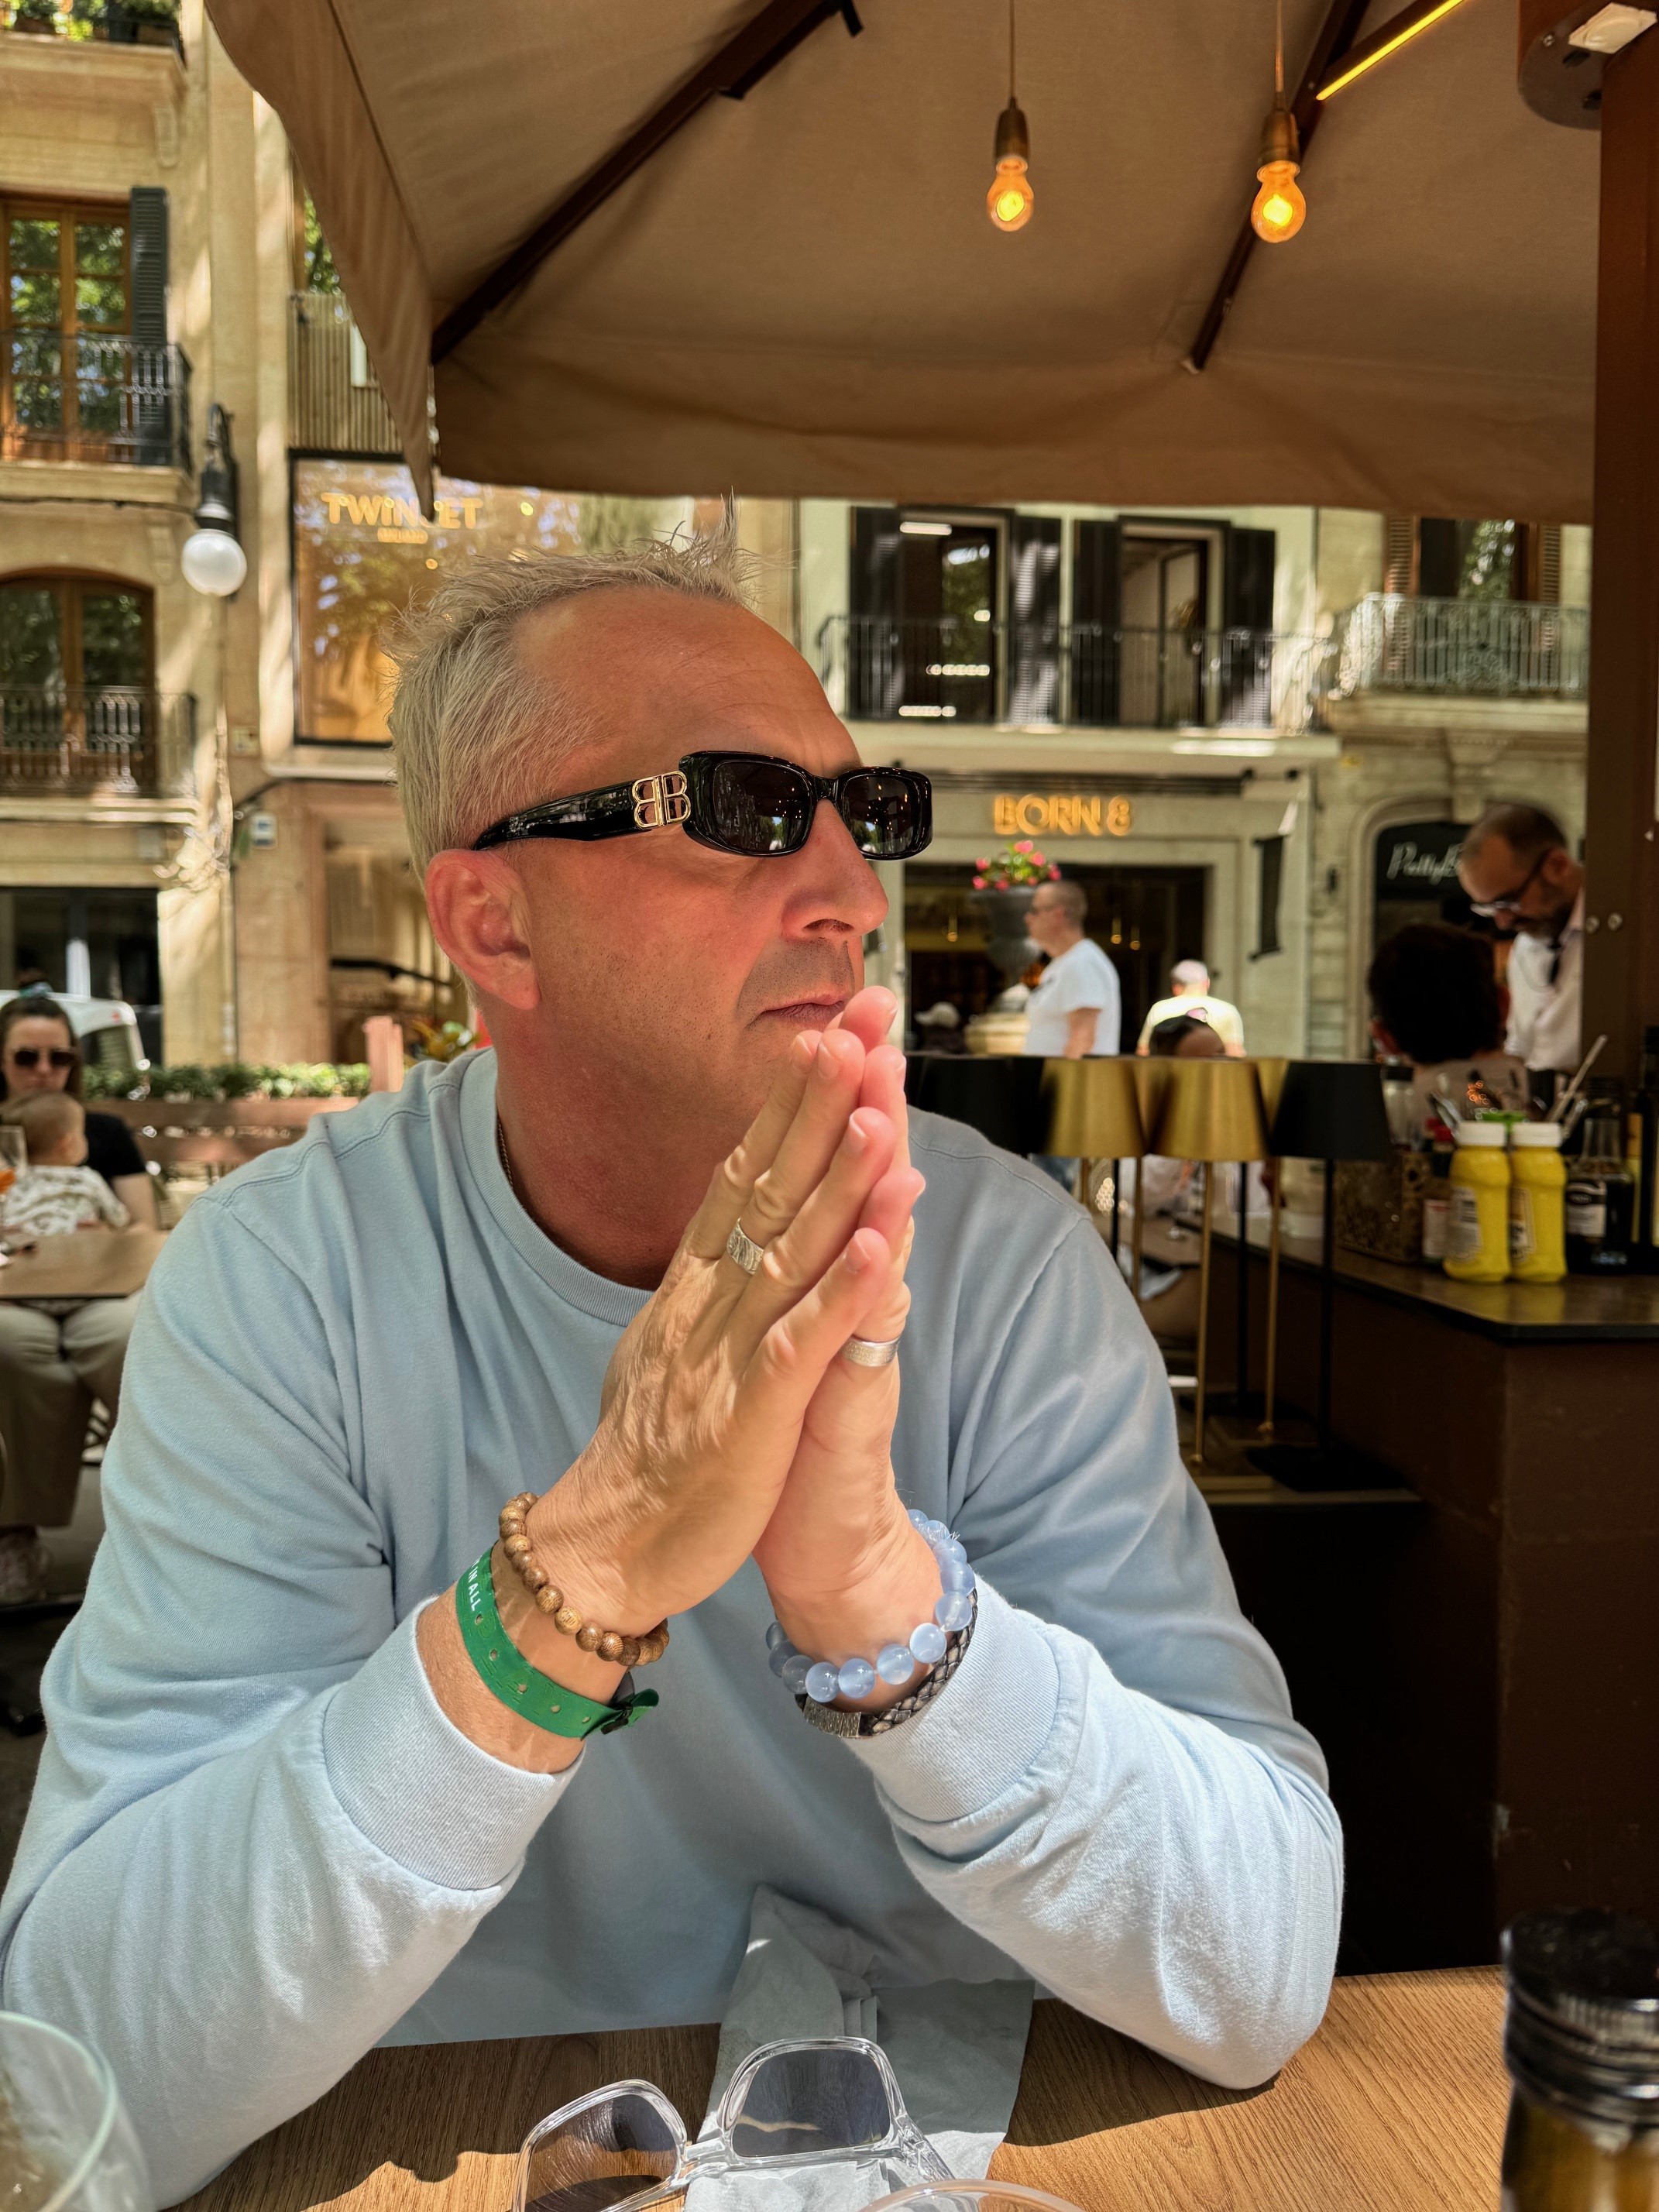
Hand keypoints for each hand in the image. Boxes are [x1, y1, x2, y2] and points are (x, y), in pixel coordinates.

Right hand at [525, 1008, 921, 1655]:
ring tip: (880, 1105)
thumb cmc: (649, 1452)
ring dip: (837, 1175)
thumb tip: (718, 1222)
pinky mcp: (750, 1416)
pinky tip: (876, 1245)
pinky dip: (839, 1294)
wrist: (605, 1551)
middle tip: (861, 1024)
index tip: (828, 1034)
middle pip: (768, 1182)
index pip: (743, 1170)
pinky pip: (798, 1345)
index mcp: (692, 1284)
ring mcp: (726, 1354)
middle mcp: (707, 1301)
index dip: (788, 1103)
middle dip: (819, 1101)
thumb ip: (699, 1281)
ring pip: (789, 1249)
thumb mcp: (668, 1342)